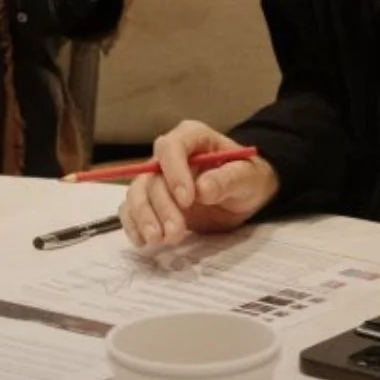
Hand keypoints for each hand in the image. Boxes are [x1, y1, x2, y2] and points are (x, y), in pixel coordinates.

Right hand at [119, 121, 279, 248]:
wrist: (243, 194)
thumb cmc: (246, 178)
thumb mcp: (247, 177)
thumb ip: (227, 179)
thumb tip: (203, 188)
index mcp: (192, 137)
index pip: (171, 147)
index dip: (174, 172)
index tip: (187, 200)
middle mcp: (169, 155)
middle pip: (151, 176)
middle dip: (161, 206)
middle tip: (176, 232)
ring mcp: (158, 178)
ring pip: (137, 193)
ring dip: (144, 218)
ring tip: (159, 241)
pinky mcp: (152, 201)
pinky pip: (132, 209)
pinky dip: (134, 226)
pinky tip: (145, 242)